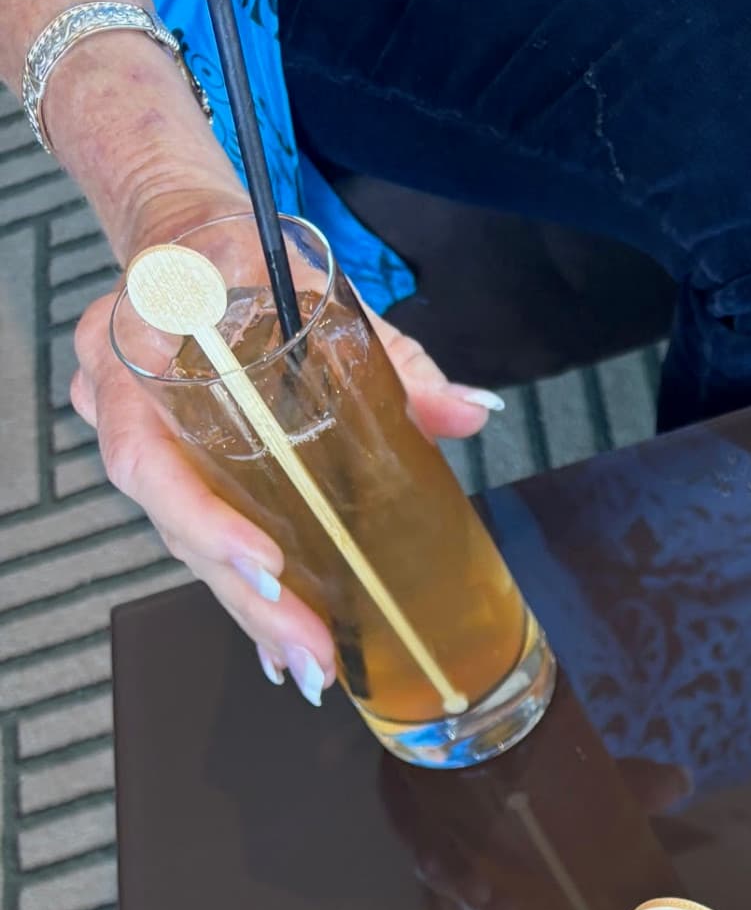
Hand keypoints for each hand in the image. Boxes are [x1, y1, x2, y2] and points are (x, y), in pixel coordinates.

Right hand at [69, 195, 504, 703]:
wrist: (186, 242)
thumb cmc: (248, 264)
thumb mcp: (320, 293)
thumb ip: (395, 360)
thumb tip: (471, 411)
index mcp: (140, 340)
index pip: (148, 444)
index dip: (202, 515)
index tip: (269, 560)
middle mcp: (120, 398)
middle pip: (170, 517)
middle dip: (244, 593)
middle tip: (309, 651)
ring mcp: (136, 440)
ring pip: (182, 542)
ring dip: (249, 610)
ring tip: (309, 667)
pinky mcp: (167, 473)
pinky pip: (196, 542)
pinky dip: (244, 596)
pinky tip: (284, 652)